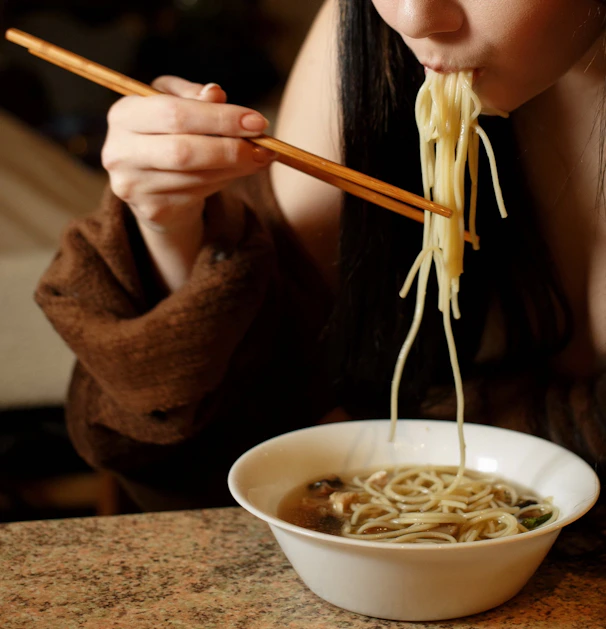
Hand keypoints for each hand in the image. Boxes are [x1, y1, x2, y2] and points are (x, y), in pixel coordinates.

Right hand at [101, 76, 275, 232]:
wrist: (149, 183)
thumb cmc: (165, 132)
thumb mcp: (174, 102)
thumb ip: (194, 96)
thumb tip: (215, 93)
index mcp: (123, 115)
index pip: (174, 114)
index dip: (219, 118)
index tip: (256, 121)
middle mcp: (121, 152)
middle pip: (184, 151)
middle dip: (230, 148)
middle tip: (263, 147)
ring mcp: (134, 186)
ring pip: (196, 177)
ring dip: (235, 168)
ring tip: (258, 158)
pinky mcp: (152, 210)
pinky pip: (199, 195)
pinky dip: (225, 181)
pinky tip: (237, 171)